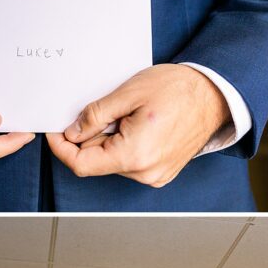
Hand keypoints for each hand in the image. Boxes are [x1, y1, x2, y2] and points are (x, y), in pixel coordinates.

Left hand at [46, 64, 229, 185]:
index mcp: (134, 155)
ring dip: (108, 141)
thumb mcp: (128, 94)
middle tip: (101, 111)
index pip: (82, 164)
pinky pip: (130, 164)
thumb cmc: (178, 91)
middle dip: (89, 139)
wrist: (212, 97)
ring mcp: (155, 176)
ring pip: (113, 163)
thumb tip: (73, 133)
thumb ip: (94, 116)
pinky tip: (136, 127)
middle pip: (97, 163)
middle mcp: (145, 173)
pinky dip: (123, 146)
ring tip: (127, 117)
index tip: (54, 132)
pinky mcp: (161, 173)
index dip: (61, 148)